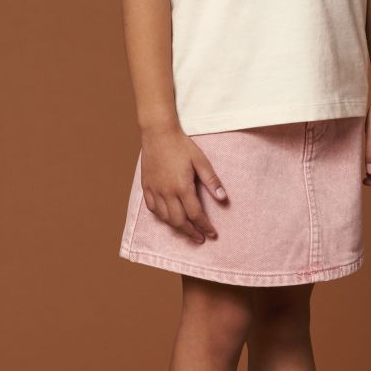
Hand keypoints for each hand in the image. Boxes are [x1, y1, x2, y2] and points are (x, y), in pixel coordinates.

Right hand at [139, 125, 228, 242]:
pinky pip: (152, 209)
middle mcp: (167, 192)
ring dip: (177, 228)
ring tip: (187, 231)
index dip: (205, 226)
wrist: (158, 133)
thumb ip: (212, 181)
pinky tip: (168, 219)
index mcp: (182, 187)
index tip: (212, 234)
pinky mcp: (146, 186)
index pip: (195, 214)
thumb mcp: (201, 161)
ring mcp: (155, 190)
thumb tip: (223, 198)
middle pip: (179, 221)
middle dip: (191, 233)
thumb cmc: (181, 145)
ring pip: (165, 218)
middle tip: (200, 238)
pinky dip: (161, 217)